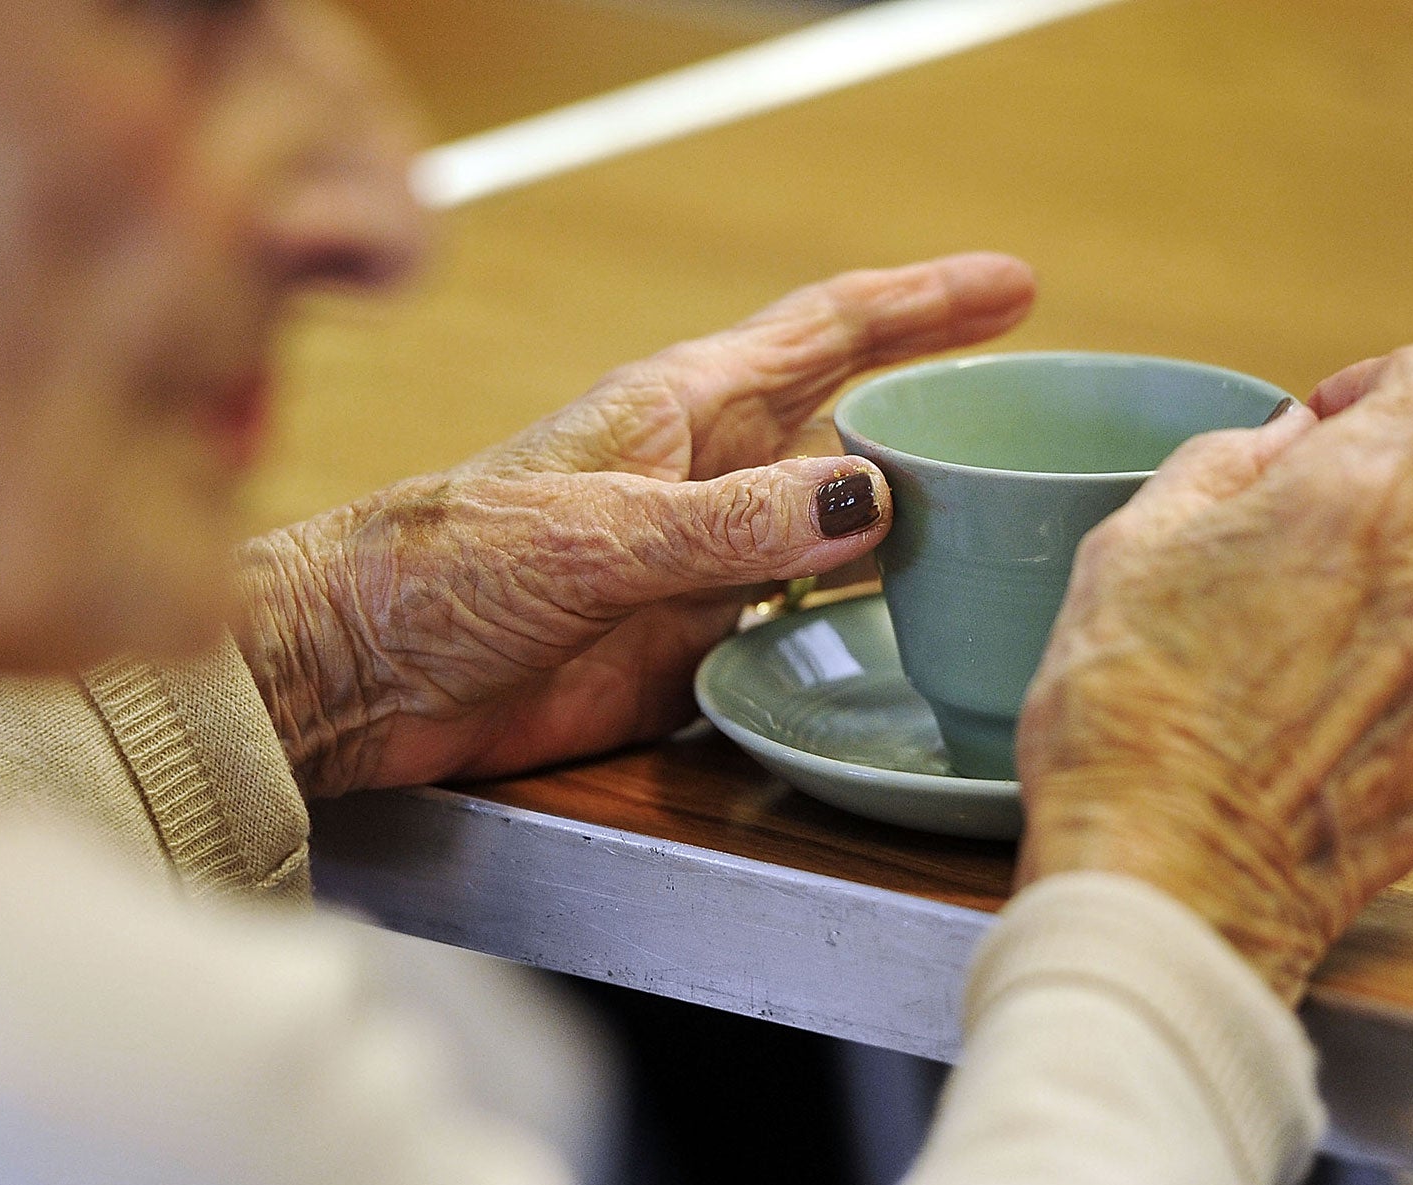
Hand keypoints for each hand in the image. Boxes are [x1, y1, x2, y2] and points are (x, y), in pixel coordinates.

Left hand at [237, 254, 1035, 795]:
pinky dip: (862, 624)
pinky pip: (799, 627)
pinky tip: (917, 633)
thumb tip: (871, 500)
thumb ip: (731, 522)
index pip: (824, 333)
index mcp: (678, 411)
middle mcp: (704, 480)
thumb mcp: (596, 532)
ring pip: (837, 532)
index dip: (921, 303)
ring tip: (1018, 527)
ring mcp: (701, 567)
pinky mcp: (686, 652)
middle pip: (851, 428)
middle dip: (943, 411)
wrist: (364, 671)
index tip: (1014, 284)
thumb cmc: (445, 567)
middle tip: (1048, 419)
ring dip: (917, 528)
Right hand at [1015, 346, 1412, 1000]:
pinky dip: (1408, 696)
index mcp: (1358, 499)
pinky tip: (1319, 734)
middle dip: (1361, 518)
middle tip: (1264, 582)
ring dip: (1388, 612)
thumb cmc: (1121, 717)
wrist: (1158, 880)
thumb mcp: (1126, 548)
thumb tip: (1286, 440)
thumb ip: (1222, 465)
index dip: (1383, 388)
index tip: (1332, 424)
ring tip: (1286, 677)